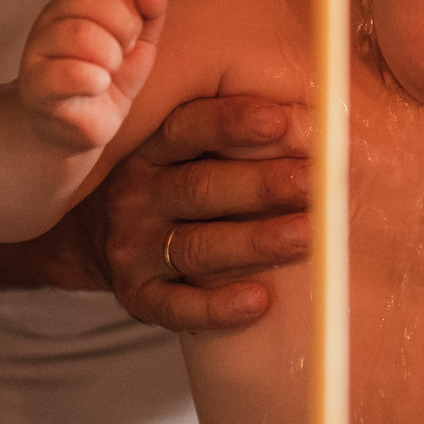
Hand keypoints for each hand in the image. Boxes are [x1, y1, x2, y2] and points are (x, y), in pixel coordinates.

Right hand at [19, 0, 163, 152]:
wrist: (73, 131)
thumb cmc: (104, 82)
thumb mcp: (136, 47)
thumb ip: (149, 16)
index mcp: (74, 4)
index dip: (131, 13)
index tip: (131, 41)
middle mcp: (50, 21)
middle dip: (122, 28)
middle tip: (122, 57)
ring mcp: (38, 53)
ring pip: (79, 34)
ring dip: (109, 57)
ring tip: (108, 75)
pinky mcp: (35, 88)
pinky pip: (68, 73)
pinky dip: (94, 80)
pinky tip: (97, 88)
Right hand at [74, 94, 312, 331]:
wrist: (106, 239)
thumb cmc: (177, 182)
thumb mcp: (188, 148)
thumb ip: (236, 132)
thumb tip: (317, 115)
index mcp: (150, 147)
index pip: (187, 128)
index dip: (232, 123)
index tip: (279, 121)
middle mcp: (136, 194)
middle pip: (200, 188)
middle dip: (262, 185)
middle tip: (314, 182)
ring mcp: (132, 248)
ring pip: (197, 247)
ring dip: (256, 242)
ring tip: (307, 236)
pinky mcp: (138, 296)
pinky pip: (177, 307)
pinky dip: (218, 307)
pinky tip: (259, 301)